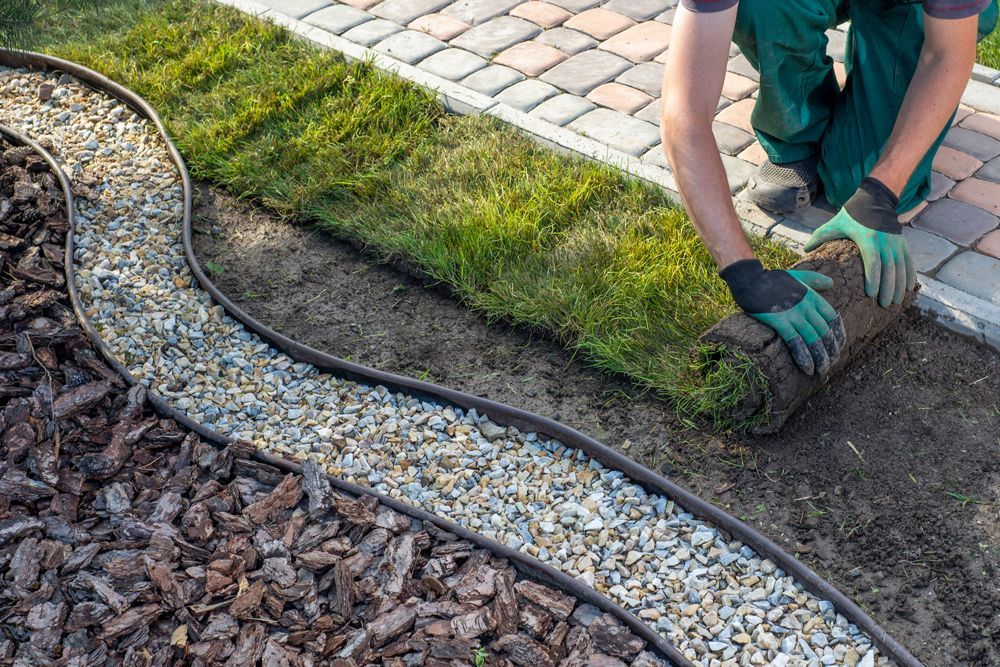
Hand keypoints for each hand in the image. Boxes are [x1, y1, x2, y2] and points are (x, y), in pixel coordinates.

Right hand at [721, 259, 846, 375]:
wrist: (751, 280)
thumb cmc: (772, 279)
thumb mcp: (798, 276)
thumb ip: (815, 280)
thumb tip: (831, 283)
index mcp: (813, 297)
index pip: (833, 319)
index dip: (838, 335)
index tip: (838, 348)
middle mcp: (807, 306)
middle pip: (824, 333)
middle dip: (829, 351)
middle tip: (830, 364)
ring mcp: (794, 314)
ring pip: (813, 340)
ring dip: (819, 358)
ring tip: (821, 371)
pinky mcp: (780, 321)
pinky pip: (795, 342)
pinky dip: (803, 357)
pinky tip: (807, 368)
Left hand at [804, 177, 915, 306]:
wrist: (875, 200)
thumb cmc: (852, 215)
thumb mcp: (835, 224)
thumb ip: (820, 237)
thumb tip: (805, 250)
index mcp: (868, 239)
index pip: (873, 262)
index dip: (874, 279)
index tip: (871, 295)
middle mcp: (885, 242)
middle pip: (889, 269)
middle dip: (888, 288)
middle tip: (884, 304)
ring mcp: (896, 243)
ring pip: (901, 267)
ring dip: (899, 285)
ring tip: (895, 301)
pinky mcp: (902, 243)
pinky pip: (908, 261)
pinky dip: (909, 275)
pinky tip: (909, 288)